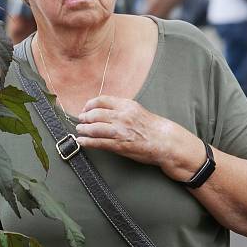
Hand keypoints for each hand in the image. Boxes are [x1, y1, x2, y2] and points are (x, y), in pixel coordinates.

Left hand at [75, 95, 204, 180]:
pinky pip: (99, 143)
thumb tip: (101, 108)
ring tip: (80, 130)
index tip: (86, 108)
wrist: (166, 142)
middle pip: (95, 114)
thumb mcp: (136, 110)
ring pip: (94, 128)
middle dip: (85, 117)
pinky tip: (82, 141)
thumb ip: (120, 108)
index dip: (90, 104)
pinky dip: (87, 142)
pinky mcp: (120, 145)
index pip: (102, 100)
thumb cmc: (152, 127)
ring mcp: (120, 131)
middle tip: (81, 120)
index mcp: (127, 105)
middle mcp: (122, 117)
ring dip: (83, 129)